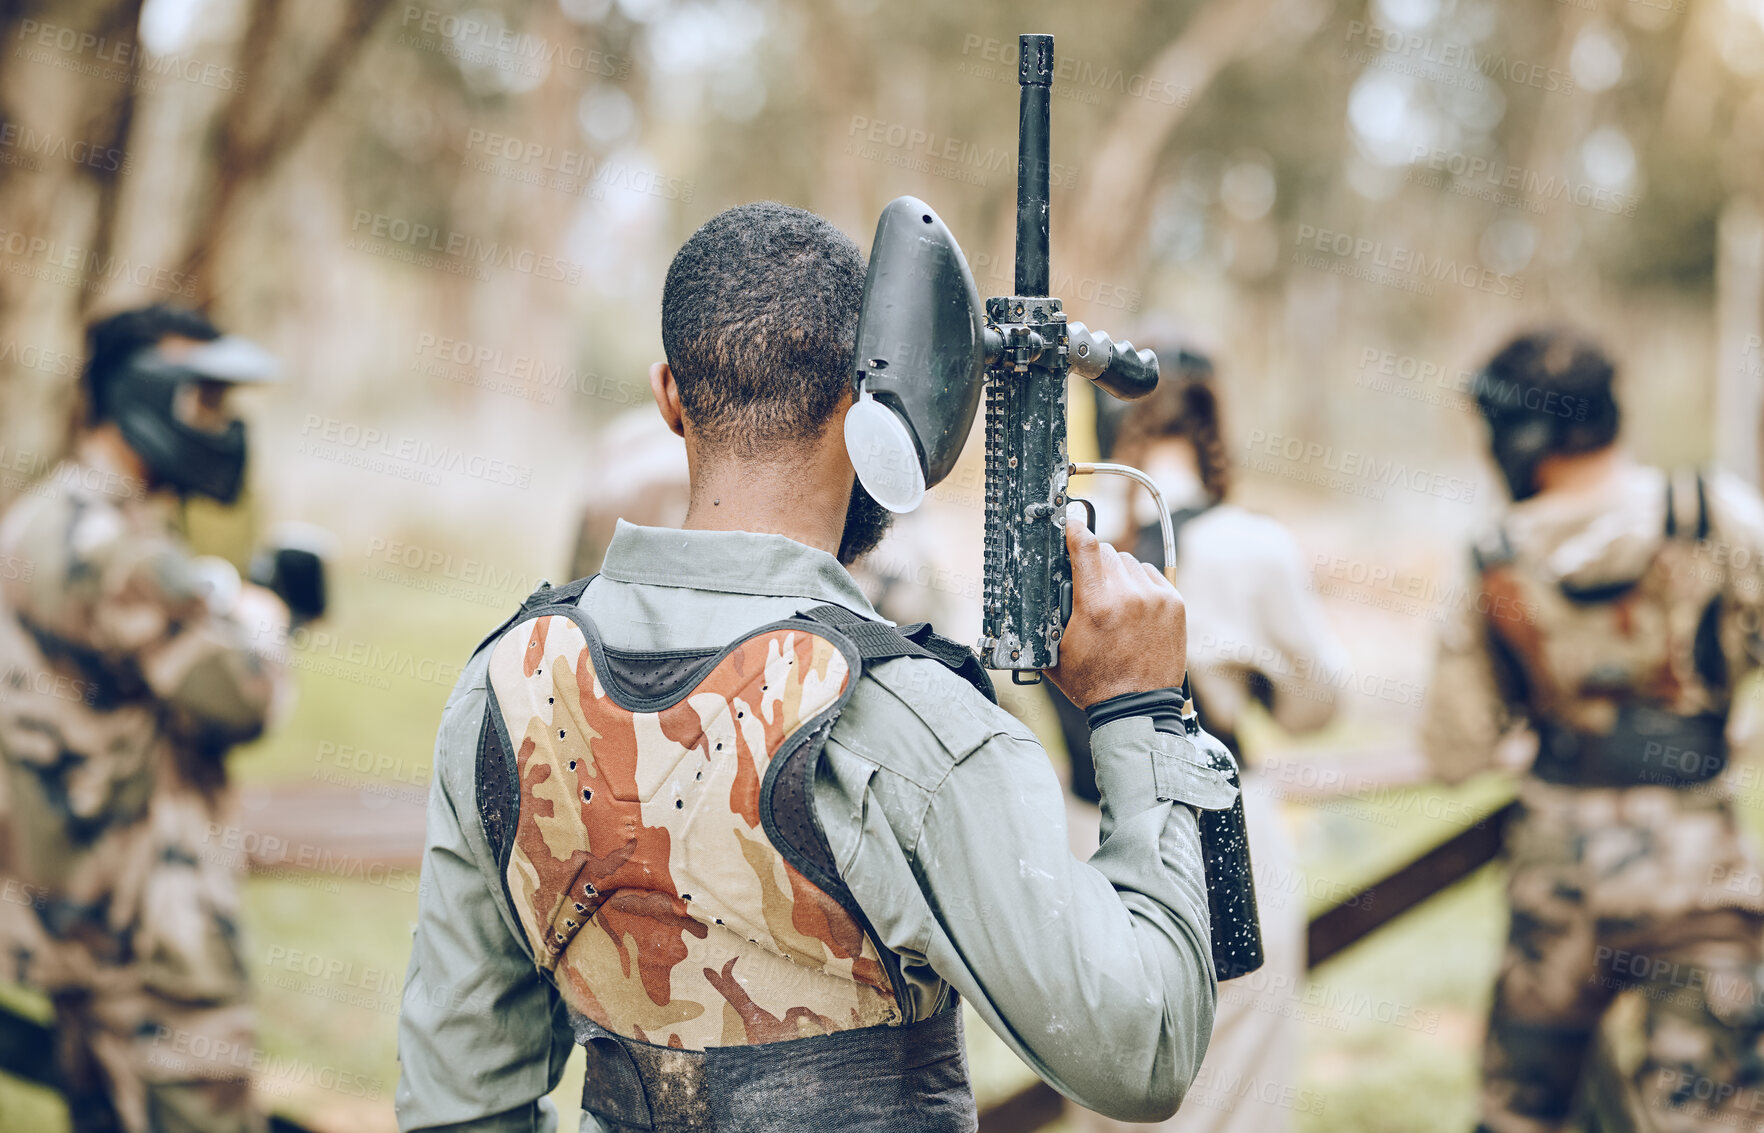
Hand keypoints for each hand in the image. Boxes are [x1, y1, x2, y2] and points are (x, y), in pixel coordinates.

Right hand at [1046, 506, 1186, 708]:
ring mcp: (1155, 598)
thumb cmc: (1094, 683)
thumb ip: (1049, 614)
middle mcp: (1128, 596)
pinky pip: (1151, 576)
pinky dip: (1140, 585)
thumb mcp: (1056, 649)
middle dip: (1094, 564)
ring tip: (1113, 601)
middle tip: (1090, 586)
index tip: (1070, 522)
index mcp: (1095, 605)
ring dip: (1118, 574)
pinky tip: (1134, 606)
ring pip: (1129, 562)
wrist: (1137, 707)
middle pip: (1106, 552)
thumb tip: (1041, 585)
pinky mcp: (1174, 604)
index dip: (1074, 529)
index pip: (1085, 546)